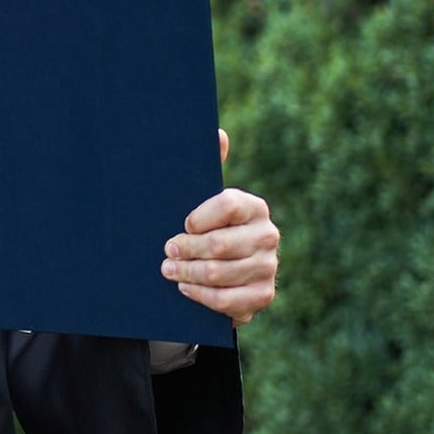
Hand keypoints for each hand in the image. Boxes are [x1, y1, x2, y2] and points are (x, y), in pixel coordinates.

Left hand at [161, 130, 279, 325]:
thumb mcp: (201, 200)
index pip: (227, 205)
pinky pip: (227, 300)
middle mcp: (267, 235)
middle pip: (220, 245)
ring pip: (219, 273)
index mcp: (253, 207)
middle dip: (185, 249)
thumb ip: (208, 167)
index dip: (198, 217)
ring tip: (168, 270)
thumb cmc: (204, 229)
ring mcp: (268, 267)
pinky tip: (185, 288)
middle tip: (166, 251)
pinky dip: (201, 295)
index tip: (182, 224)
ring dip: (187, 273)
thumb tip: (218, 133)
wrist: (219, 272)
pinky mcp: (262, 296)